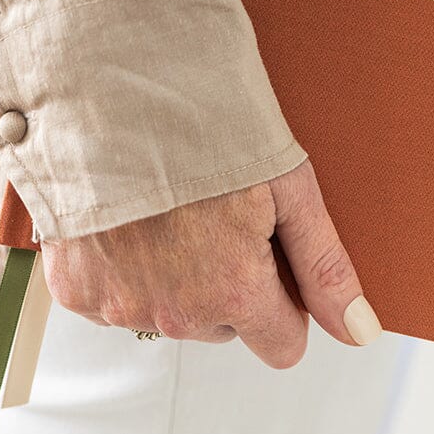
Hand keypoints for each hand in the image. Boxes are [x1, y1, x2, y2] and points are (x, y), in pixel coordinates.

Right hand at [41, 159, 381, 367]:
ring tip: (169, 206)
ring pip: (167, 311)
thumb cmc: (206, 127)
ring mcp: (120, 303)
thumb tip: (360, 331)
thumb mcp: (287, 185)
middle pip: (223, 324)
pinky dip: (122, 266)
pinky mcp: (74, 288)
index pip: (282, 344)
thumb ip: (324, 267)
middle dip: (227, 281)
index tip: (270, 253)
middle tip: (214, 213)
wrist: (114, 89)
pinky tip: (127, 215)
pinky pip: (112, 298)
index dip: (284, 300)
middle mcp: (177, 313)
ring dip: (173, 274)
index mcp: (235, 291)